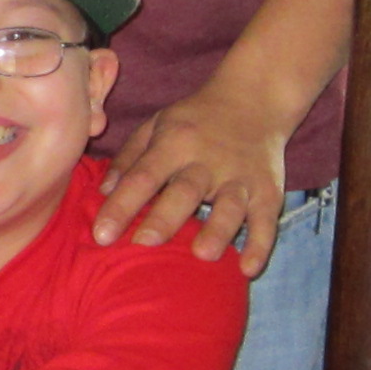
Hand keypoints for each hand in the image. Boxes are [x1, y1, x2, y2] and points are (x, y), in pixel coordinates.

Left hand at [96, 79, 296, 276]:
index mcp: (175, 143)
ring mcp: (241, 177)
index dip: (122, 205)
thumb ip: (129, 157)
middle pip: (185, 190)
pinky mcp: (269, 191)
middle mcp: (208, 160)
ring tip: (202, 255)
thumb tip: (102, 193)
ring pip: (230, 205)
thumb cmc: (195, 120)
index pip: (143, 176)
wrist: (255, 100)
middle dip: (165, 218)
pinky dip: (260, 245)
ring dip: (217, 230)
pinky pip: (266, 220)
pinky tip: (248, 270)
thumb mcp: (157, 124)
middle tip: (143, 244)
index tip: (101, 235)